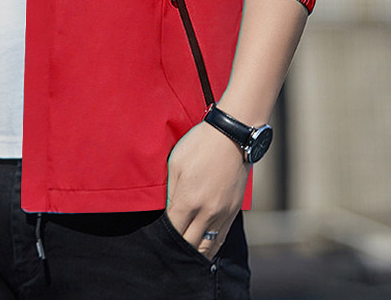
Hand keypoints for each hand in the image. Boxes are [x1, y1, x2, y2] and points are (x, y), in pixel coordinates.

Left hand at [165, 118, 250, 260]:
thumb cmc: (199, 145)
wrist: (231, 136)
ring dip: (194, 252)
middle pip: (189, 244)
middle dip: (177, 248)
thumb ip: (171, 191)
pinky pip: (221, 238)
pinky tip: (202, 245)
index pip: (173, 231)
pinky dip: (211, 245)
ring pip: (208, 247)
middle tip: (167, 248)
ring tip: (184, 253)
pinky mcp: (234, 211)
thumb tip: (168, 212)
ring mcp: (223, 213)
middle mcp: (207, 212)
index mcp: (189, 200)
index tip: (157, 236)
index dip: (163, 236)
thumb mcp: (176, 164)